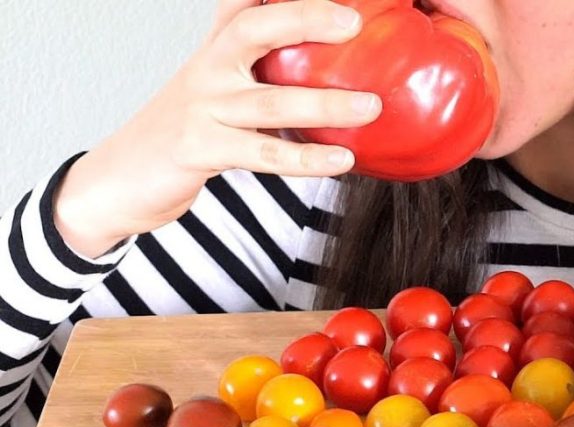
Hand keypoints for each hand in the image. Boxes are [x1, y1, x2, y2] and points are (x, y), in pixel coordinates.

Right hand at [54, 0, 380, 257]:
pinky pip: (261, 152)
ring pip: (268, 101)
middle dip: (304, 19)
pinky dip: (304, 159)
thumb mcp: (219, 91)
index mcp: (217, 49)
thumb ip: (264, 76)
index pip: (247, 5)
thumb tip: (343, 82)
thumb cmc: (188, 133)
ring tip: (370, 108)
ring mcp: (201, 108)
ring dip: (324, 104)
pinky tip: (341, 161)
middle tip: (351, 22)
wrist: (120, 179)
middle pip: (254, 29)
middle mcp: (208, 68)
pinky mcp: (198, 149)